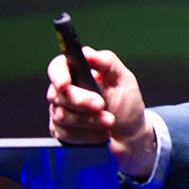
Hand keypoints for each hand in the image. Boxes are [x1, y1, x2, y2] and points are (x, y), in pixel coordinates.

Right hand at [47, 47, 156, 178]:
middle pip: (58, 94)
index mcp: (78, 72)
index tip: (65, 84)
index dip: (58, 75)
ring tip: (109, 121)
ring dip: (89, 120)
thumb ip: (107, 63)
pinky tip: (102, 134)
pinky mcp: (62, 132)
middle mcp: (65, 91)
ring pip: (62, 116)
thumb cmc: (126, 104)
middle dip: (82, 101)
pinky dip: (88, 135)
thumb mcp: (123, 79)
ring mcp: (60, 112)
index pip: (58, 67)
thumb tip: (87, 53)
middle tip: (101, 105)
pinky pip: (66, 134)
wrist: (130, 135)